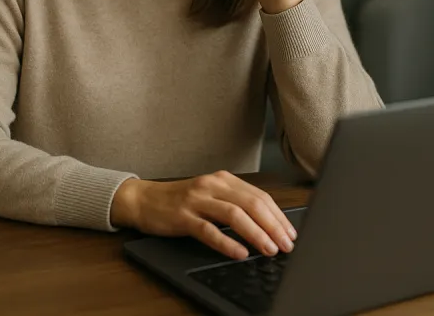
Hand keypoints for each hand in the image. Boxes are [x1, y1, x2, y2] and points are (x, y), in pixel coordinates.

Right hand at [110, 171, 296, 259]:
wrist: (144, 200)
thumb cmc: (180, 201)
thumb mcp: (210, 196)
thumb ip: (234, 204)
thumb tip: (267, 225)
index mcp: (223, 179)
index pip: (259, 196)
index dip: (278, 216)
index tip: (290, 233)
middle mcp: (212, 185)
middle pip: (251, 204)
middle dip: (273, 226)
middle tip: (286, 245)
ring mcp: (197, 200)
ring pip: (234, 215)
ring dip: (256, 234)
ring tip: (269, 249)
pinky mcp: (183, 216)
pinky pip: (209, 230)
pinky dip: (227, 243)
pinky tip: (240, 253)